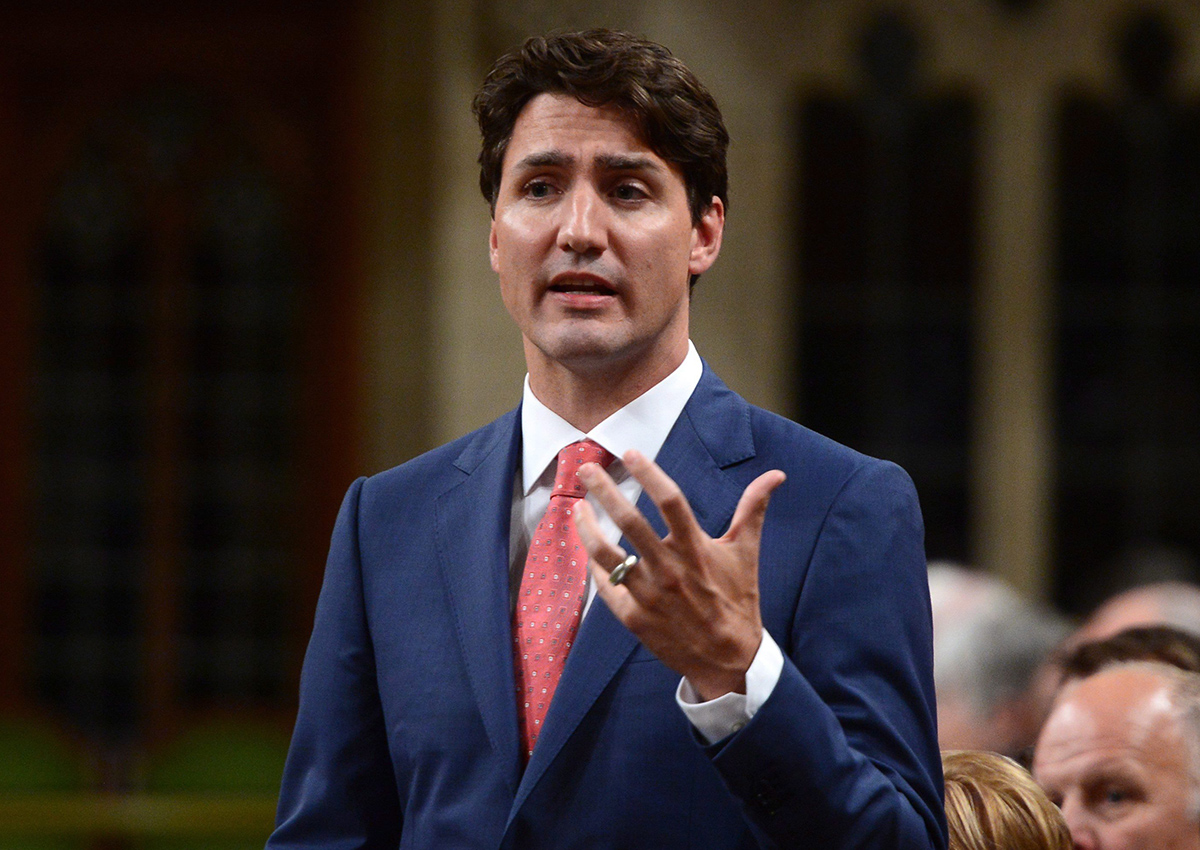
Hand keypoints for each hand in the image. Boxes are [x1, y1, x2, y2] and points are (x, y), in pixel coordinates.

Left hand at [576, 450, 784, 700]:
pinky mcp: (634, 618)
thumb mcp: (745, 553)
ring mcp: (649, 595)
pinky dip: (595, 565)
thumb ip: (753, 509)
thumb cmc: (737, 600)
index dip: (649, 473)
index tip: (630, 453)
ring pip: (607, 555)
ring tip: (577, 507)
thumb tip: (776, 475)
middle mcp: (670, 569)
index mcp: (696, 549)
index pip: (670, 501)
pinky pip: (606, 586)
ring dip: (587, 528)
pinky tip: (589, 548)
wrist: (728, 659)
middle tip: (587, 468)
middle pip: (630, 522)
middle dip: (604, 491)